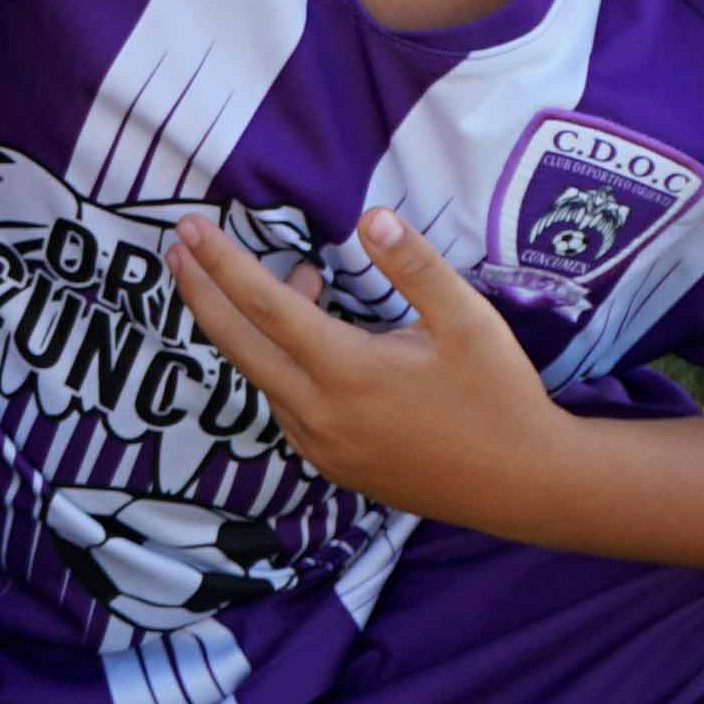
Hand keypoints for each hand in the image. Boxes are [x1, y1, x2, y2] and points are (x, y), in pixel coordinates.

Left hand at [163, 205, 565, 535]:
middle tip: (177, 247)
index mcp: (347, 372)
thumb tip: (370, 216)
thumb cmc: (499, 396)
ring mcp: (322, 445)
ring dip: (252, 327)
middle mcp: (320, 413)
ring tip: (296, 279)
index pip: (264, 307)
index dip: (222, 263)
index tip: (189, 229)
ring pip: (263, 375)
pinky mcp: (334, 464)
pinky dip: (281, 363)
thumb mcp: (468, 320)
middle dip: (201, 292)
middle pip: (238, 344)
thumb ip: (415, 266)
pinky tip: (316, 338)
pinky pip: (286, 405)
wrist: (526, 487)